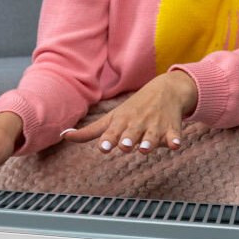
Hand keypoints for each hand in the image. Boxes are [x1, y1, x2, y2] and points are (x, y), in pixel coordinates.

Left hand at [63, 71, 199, 154]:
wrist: (166, 89)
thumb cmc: (132, 109)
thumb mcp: (111, 118)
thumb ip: (89, 132)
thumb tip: (63, 135)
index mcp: (121, 123)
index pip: (112, 133)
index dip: (107, 141)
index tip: (103, 147)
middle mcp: (137, 124)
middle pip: (131, 134)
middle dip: (128, 140)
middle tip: (125, 145)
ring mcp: (154, 126)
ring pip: (151, 137)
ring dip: (149, 142)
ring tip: (145, 148)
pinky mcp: (171, 128)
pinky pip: (174, 135)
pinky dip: (175, 140)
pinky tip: (176, 144)